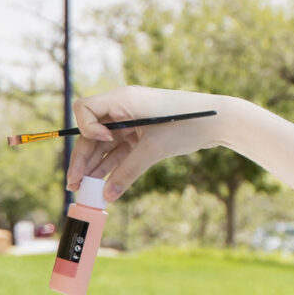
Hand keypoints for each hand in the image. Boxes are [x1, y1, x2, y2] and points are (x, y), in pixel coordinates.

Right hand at [67, 87, 234, 199]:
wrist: (218, 121)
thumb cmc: (187, 124)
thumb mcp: (154, 149)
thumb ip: (128, 172)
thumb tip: (108, 195)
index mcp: (123, 99)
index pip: (84, 108)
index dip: (86, 128)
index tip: (104, 141)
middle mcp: (122, 109)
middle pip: (91, 133)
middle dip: (82, 158)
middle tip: (75, 184)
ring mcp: (130, 122)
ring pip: (103, 145)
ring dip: (94, 166)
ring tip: (86, 190)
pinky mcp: (140, 134)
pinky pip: (118, 151)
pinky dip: (111, 166)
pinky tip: (103, 184)